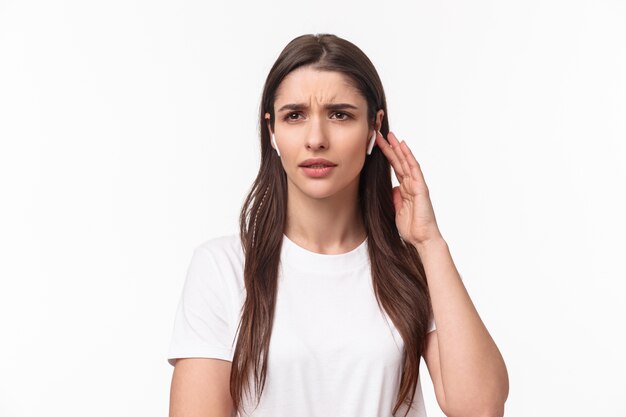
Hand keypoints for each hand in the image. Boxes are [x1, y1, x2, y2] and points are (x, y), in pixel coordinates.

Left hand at [376, 131, 442, 245]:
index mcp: (405, 189)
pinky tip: (403, 147)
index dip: (387, 155)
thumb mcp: (397, 211)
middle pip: (399, 161)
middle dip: (390, 147)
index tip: (377, 145)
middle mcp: (411, 184)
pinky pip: (414, 169)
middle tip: (380, 134)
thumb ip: (396, 198)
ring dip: (398, 147)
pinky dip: (409, 157)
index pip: (395, 168)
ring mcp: (417, 185)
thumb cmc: (412, 228)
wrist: (422, 239)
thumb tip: (393, 188)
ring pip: (406, 161)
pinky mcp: (421, 188)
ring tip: (390, 135)